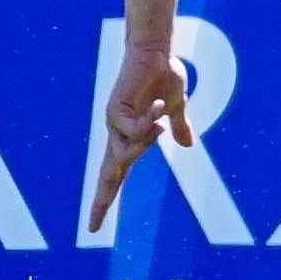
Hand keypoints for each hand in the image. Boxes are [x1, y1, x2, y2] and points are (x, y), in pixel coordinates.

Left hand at [90, 45, 191, 231]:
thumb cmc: (164, 75)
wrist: (156, 51)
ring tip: (161, 119)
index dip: (105, 199)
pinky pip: (133, 129)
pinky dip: (149, 121)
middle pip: (109, 176)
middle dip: (102, 201)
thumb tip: (187, 145)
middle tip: (93, 228)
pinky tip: (158, 105)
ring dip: (147, 142)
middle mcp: (117, 135)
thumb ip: (180, 127)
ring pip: (126, 154)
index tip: (94, 225)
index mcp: (129, 138)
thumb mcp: (177, 107)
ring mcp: (114, 123)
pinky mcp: (116, 109)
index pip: (114, 176)